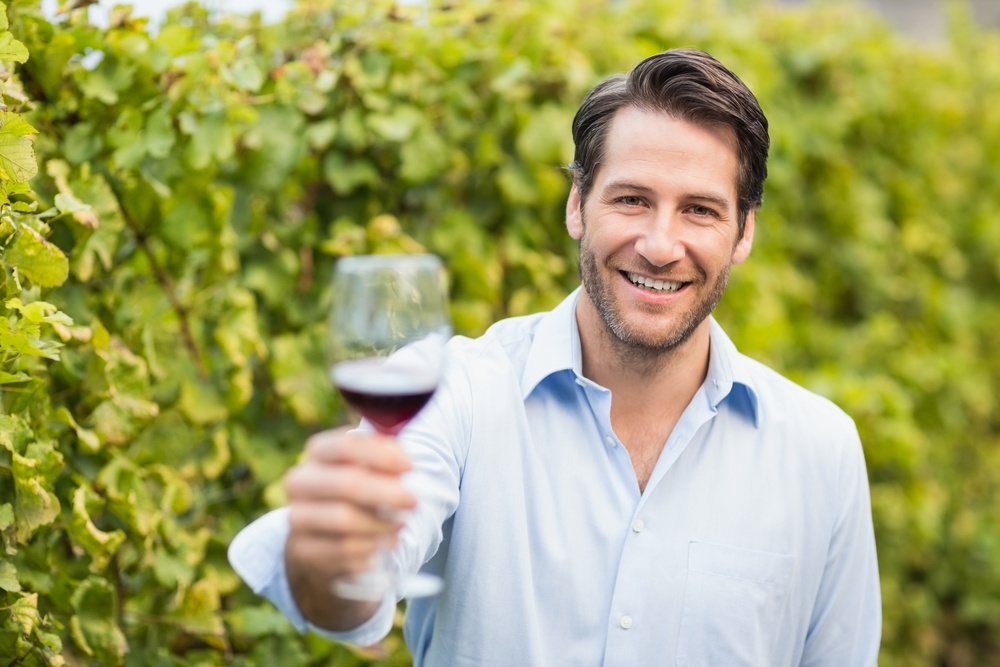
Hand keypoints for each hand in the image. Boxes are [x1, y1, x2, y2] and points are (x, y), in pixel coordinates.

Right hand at [283, 428, 416, 625]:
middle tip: (414, 501)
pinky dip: (371, 547)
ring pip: (344, 519)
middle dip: (386, 492)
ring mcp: (299, 516)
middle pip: (346, 483)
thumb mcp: (366, 468)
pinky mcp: (304, 549)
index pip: (345, 446)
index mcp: (318, 453)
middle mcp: (301, 482)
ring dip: (381, 523)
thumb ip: (383, 458)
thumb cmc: (354, 492)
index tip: (410, 466)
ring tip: (401, 525)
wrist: (321, 534)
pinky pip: (344, 549)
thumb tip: (404, 462)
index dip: (381, 455)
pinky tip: (384, 543)